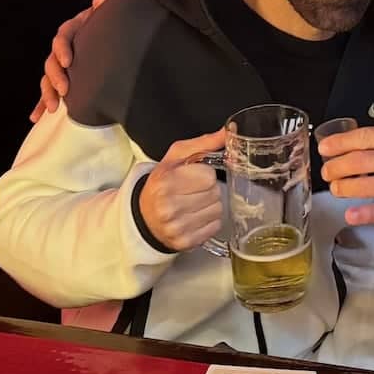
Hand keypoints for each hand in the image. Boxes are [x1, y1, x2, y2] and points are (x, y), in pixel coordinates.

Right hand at [30, 0, 111, 121]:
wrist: (110, 32)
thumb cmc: (106, 22)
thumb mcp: (106, 12)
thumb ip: (104, 5)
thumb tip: (101, 0)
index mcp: (72, 31)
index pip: (62, 37)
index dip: (63, 48)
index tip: (68, 62)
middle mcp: (62, 49)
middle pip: (51, 62)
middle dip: (55, 77)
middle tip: (65, 90)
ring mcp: (60, 65)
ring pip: (48, 79)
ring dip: (47, 93)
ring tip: (53, 107)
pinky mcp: (62, 79)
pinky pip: (49, 92)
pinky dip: (42, 104)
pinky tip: (37, 117)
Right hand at [138, 131, 227, 251]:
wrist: (144, 216)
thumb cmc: (162, 183)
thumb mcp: (176, 157)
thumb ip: (204, 143)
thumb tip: (230, 131)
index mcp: (166, 182)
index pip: (208, 176)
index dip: (204, 174)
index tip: (193, 177)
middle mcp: (170, 207)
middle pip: (215, 193)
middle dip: (208, 189)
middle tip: (192, 191)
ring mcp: (177, 227)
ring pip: (218, 210)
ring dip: (210, 205)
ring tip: (193, 203)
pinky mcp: (186, 242)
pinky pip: (215, 226)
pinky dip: (209, 221)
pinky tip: (194, 216)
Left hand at [319, 122, 373, 226]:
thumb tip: (349, 141)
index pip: (364, 137)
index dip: (339, 143)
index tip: (324, 147)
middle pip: (359, 160)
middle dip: (335, 167)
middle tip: (326, 171)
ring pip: (365, 184)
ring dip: (343, 187)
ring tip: (335, 188)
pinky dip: (365, 214)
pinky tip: (350, 215)